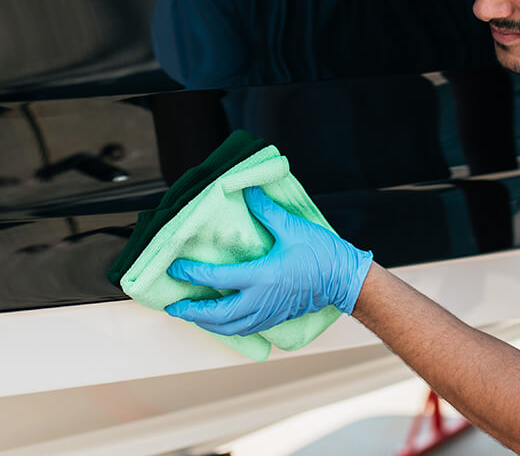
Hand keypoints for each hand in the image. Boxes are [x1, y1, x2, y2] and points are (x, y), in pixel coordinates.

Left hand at [164, 186, 372, 335]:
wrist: (345, 279)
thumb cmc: (322, 254)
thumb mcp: (292, 228)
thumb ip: (265, 210)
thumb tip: (248, 190)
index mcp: (261, 277)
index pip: (217, 278)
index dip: (192, 273)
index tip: (176, 268)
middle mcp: (260, 300)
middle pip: (216, 314)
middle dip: (192, 310)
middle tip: (174, 304)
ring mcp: (268, 313)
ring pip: (229, 327)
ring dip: (207, 323)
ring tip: (192, 315)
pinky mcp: (275, 318)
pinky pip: (244, 328)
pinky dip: (226, 326)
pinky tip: (221, 320)